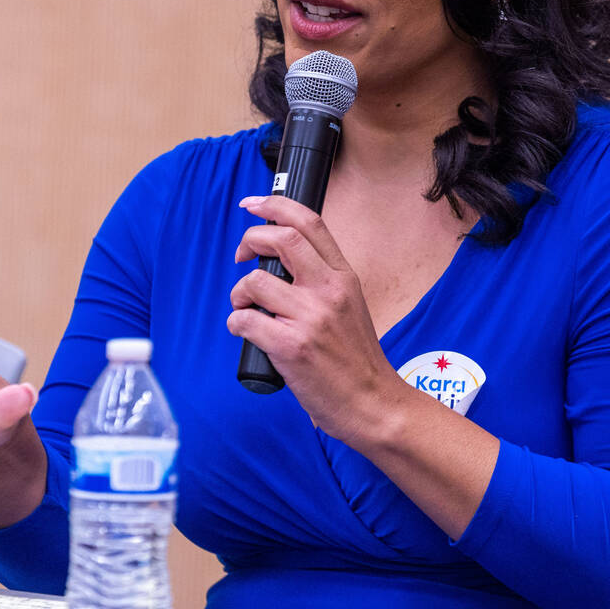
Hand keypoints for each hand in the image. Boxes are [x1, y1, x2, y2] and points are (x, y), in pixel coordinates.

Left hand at [227, 195, 403, 442]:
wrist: (374, 404)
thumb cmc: (356, 359)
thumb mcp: (350, 305)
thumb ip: (322, 280)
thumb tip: (280, 261)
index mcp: (343, 277)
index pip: (309, 222)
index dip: (275, 205)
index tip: (253, 204)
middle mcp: (329, 291)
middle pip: (280, 239)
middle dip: (250, 239)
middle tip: (241, 256)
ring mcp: (310, 318)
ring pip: (254, 283)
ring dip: (238, 294)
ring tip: (246, 308)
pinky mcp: (291, 346)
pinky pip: (244, 321)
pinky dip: (236, 324)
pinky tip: (246, 332)